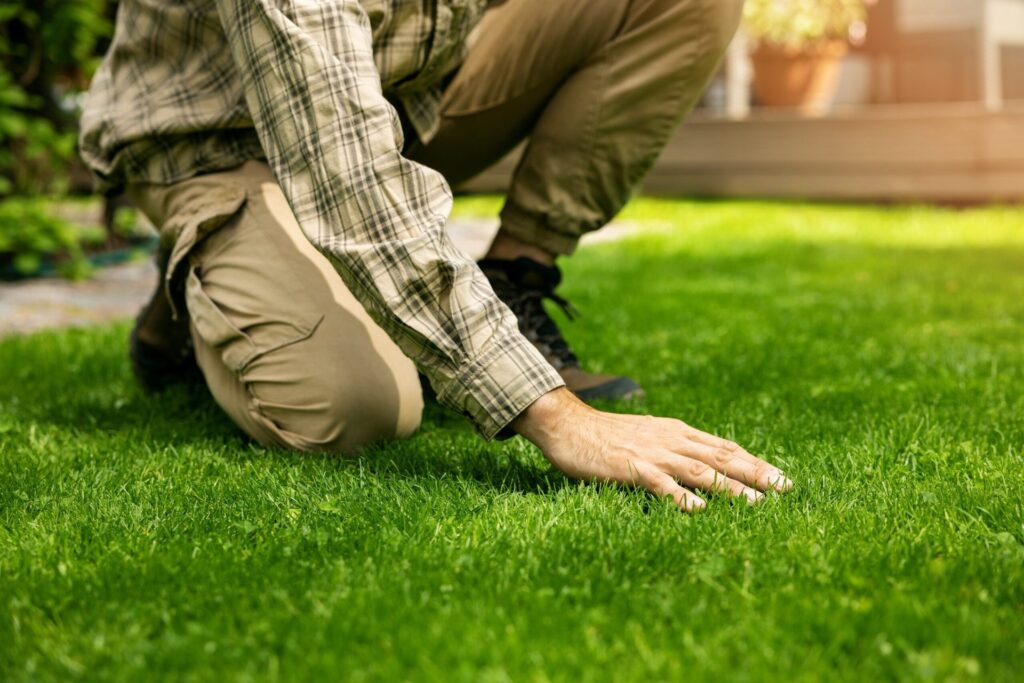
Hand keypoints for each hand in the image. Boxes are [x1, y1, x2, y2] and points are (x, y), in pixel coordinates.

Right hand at [513, 387, 792, 511]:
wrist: (568, 424)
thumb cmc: (606, 435)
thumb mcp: (648, 435)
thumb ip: (673, 447)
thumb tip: (701, 464)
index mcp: (677, 432)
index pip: (725, 448)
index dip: (755, 463)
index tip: (781, 479)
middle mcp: (672, 439)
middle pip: (722, 458)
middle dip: (757, 474)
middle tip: (785, 489)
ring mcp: (653, 453)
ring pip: (701, 471)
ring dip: (732, 488)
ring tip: (758, 505)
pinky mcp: (632, 468)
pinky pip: (662, 483)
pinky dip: (682, 496)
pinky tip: (699, 510)